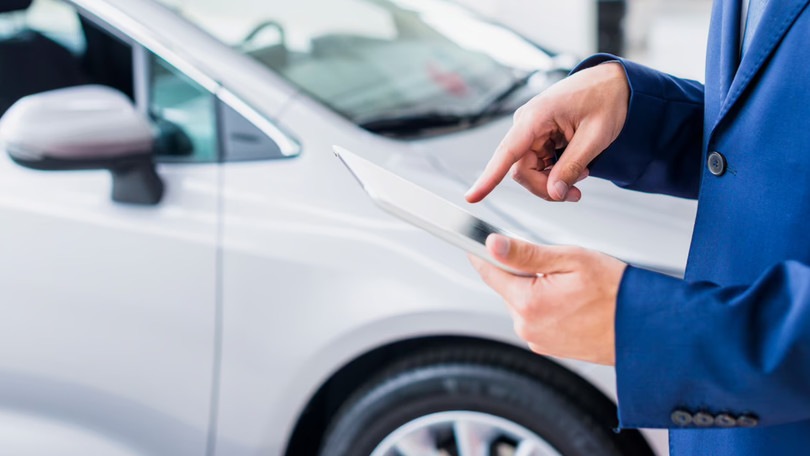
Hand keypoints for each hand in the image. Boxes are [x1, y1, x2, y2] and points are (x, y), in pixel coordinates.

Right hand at [465, 62, 629, 202]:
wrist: (614, 84)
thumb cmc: (606, 100)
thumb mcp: (595, 137)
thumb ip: (571, 166)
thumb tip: (554, 193)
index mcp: (536, 116)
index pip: (507, 152)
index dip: (488, 178)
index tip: (473, 197)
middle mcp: (527, 124)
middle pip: (521, 170)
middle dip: (546, 187)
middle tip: (575, 194)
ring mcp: (531, 131)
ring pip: (529, 171)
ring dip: (553, 181)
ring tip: (582, 176)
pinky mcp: (538, 137)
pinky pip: (538, 165)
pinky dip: (556, 173)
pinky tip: (576, 168)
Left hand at [469, 234, 626, 364]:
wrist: (646, 328)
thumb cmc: (616, 292)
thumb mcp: (571, 260)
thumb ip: (526, 253)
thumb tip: (492, 244)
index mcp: (529, 303)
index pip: (490, 271)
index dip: (483, 252)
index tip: (472, 238)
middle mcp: (527, 327)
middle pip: (508, 286)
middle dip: (524, 271)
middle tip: (557, 266)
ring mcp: (537, 339)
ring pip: (523, 301)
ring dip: (537, 289)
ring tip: (572, 288)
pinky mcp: (548, 346)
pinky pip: (537, 317)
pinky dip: (548, 306)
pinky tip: (573, 303)